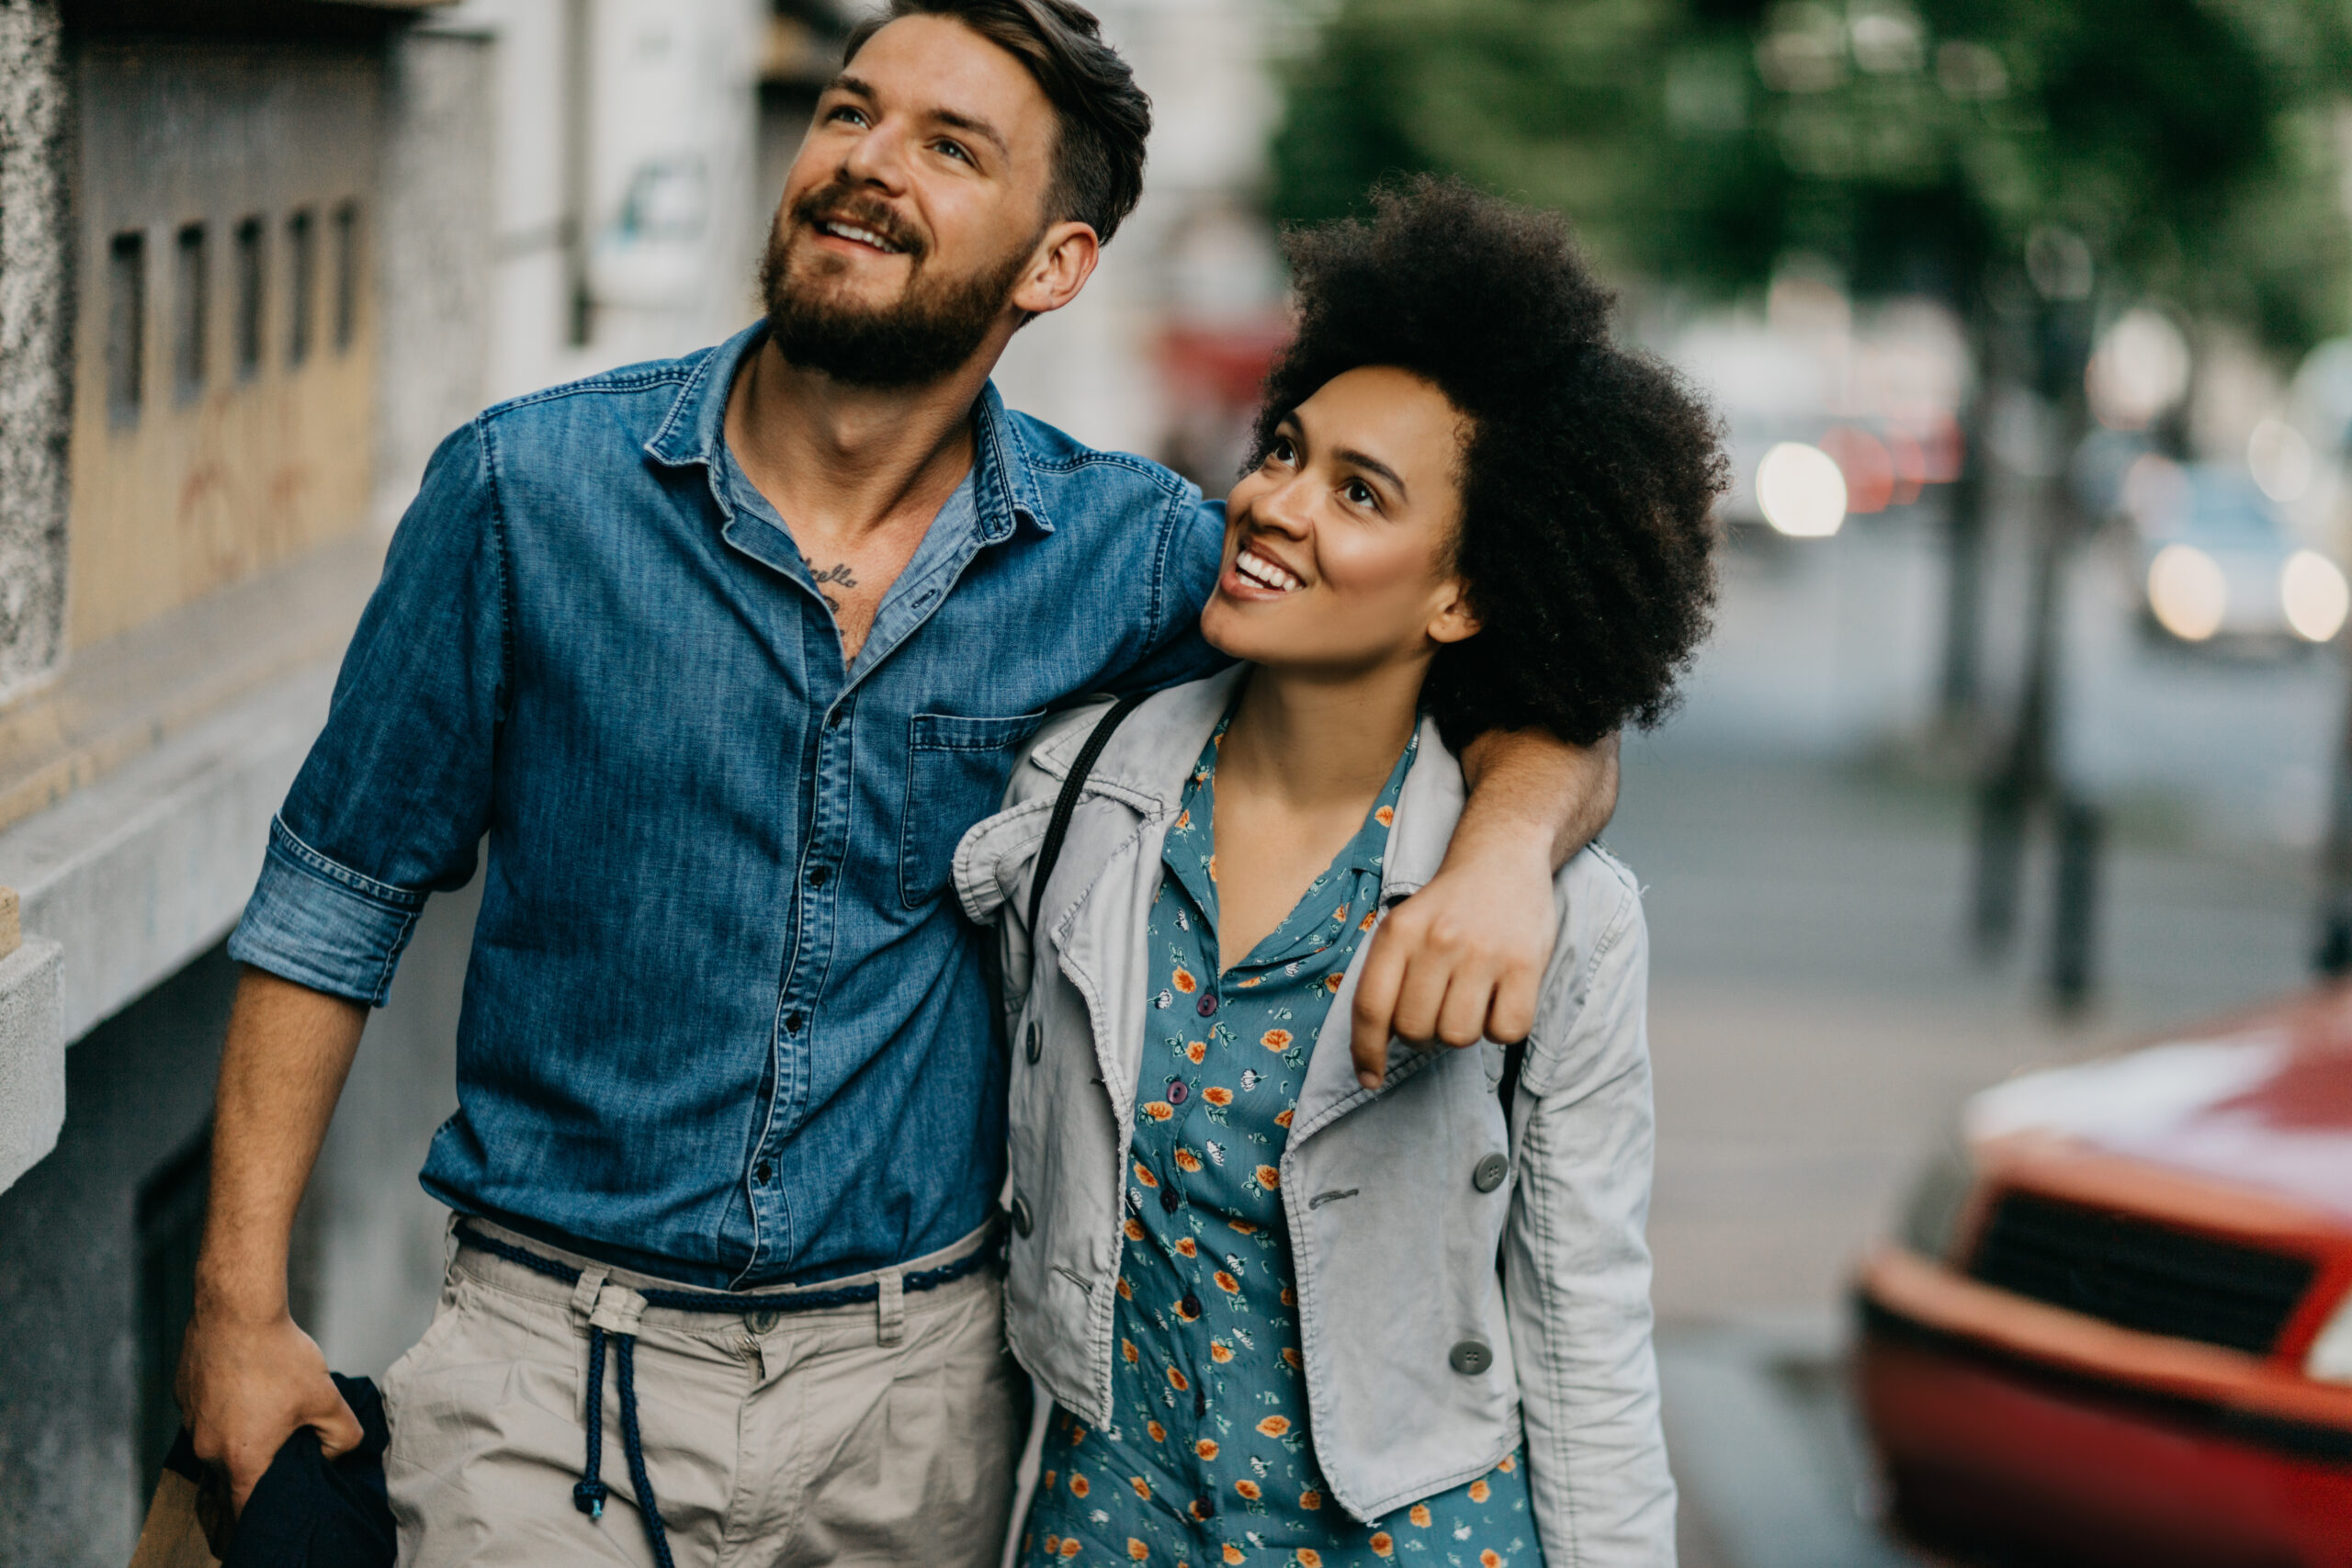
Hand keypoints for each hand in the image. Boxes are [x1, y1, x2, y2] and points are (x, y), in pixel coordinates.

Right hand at [176, 1306, 362, 1513]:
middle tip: (281, 1454)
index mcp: (240, 1459)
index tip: (274, 1511)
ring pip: (215, 1447)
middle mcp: (206, 1449)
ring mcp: (189, 1424)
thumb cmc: (278, 1356)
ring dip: (238, 1441)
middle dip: (254, 1473)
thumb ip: (342, 1436)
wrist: (235, 1310)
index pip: (243, 1510)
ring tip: (266, 1417)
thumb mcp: (326, 1398)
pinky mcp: (184, 1398)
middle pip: (229, 1478)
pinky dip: (224, 1415)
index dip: (259, 1517)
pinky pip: (205, 1419)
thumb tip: (337, 1454)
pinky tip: (246, 1391)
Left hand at [1349, 838, 1557, 1088]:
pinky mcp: (1526, 963)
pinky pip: (1506, 1031)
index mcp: (1399, 931)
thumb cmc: (1449, 904)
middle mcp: (1438, 940)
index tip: (1369, 1079)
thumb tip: (1376, 1043)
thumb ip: (1387, 975)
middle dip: (1423, 1033)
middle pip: (1415, 1029)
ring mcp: (1484, 952)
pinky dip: (1502, 1028)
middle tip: (1438, 1008)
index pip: (1371, 1007)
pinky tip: (1500, 999)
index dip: (1366, 1052)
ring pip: (1458, 1036)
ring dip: (1463, 1030)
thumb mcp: (1404, 924)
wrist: (1504, 853)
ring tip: (1470, 998)